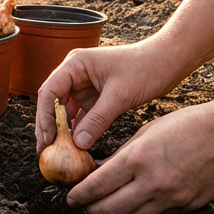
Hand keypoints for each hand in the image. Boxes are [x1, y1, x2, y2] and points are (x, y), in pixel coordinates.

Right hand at [34, 41, 182, 153]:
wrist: (169, 61)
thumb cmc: (145, 68)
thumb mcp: (120, 96)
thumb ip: (97, 120)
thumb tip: (78, 144)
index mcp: (75, 64)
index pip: (49, 92)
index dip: (45, 117)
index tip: (46, 140)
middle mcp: (75, 73)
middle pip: (52, 102)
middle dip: (49, 126)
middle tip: (46, 151)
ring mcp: (84, 85)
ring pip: (65, 110)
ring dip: (62, 130)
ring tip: (58, 152)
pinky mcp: (95, 95)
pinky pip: (81, 114)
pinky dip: (78, 129)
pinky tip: (76, 145)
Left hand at [65, 102, 213, 213]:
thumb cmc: (187, 125)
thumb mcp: (146, 132)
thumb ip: (122, 154)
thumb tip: (98, 170)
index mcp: (137, 159)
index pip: (97, 185)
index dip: (79, 195)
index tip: (70, 197)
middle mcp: (152, 183)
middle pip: (110, 209)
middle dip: (92, 209)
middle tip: (83, 206)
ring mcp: (172, 198)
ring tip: (106, 206)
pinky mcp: (188, 206)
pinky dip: (140, 213)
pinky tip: (134, 205)